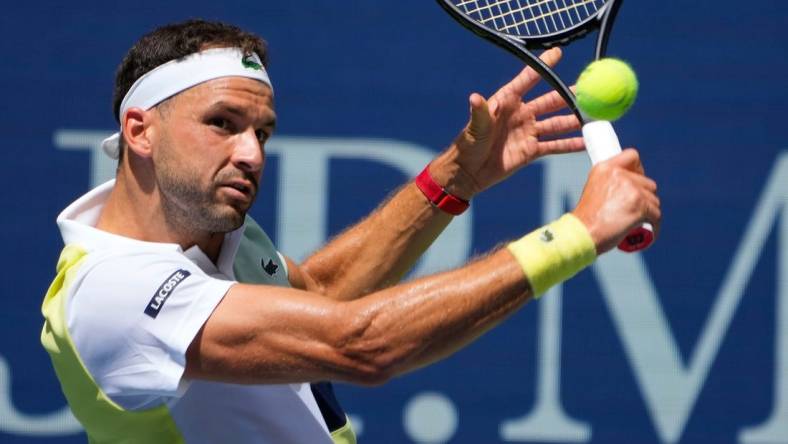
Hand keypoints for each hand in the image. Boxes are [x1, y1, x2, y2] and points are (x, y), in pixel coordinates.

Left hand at [430, 47, 583, 198]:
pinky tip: (587, 141)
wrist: (468, 172)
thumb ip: (480, 113)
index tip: (557, 53)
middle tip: (589, 90)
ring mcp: (528, 132)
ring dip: (575, 120)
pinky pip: (555, 145)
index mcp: (507, 102)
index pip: (528, 80)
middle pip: (551, 101)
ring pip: (557, 123)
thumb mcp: (475, 128)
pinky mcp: (531, 150)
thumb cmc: (468, 146)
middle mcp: (521, 114)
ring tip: (595, 116)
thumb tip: (475, 98)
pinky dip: (571, 144)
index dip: (542, 66)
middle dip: (570, 95)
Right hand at [572, 149, 660, 253]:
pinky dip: (653, 225)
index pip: (632, 156)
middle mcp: (618, 174)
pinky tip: (647, 231)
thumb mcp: (593, 190)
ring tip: (639, 223)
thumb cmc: (586, 219)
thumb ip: (610, 182)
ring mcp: (631, 189)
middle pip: (647, 183)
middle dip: (644, 198)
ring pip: (653, 200)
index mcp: (605, 168)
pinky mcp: (640, 205)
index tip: (637, 182)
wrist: (583, 234)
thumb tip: (629, 187)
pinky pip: (656, 215)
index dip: (639, 170)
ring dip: (649, 212)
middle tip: (635, 210)